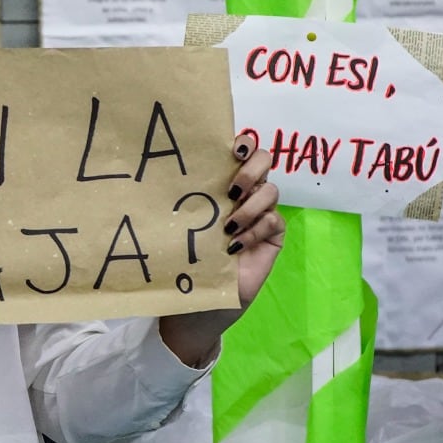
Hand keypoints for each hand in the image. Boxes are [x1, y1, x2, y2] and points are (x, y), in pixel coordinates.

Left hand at [159, 134, 284, 365]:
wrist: (200, 299)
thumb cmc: (188, 257)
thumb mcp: (185, 222)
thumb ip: (191, 196)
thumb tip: (168, 169)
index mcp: (223, 181)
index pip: (243, 149)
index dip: (244, 143)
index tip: (232, 152)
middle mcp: (246, 193)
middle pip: (265, 160)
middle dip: (251, 170)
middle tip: (231, 190)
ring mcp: (261, 213)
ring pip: (271, 190)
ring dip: (250, 207)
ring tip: (228, 227)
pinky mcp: (273, 236)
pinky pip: (274, 220)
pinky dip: (256, 230)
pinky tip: (236, 245)